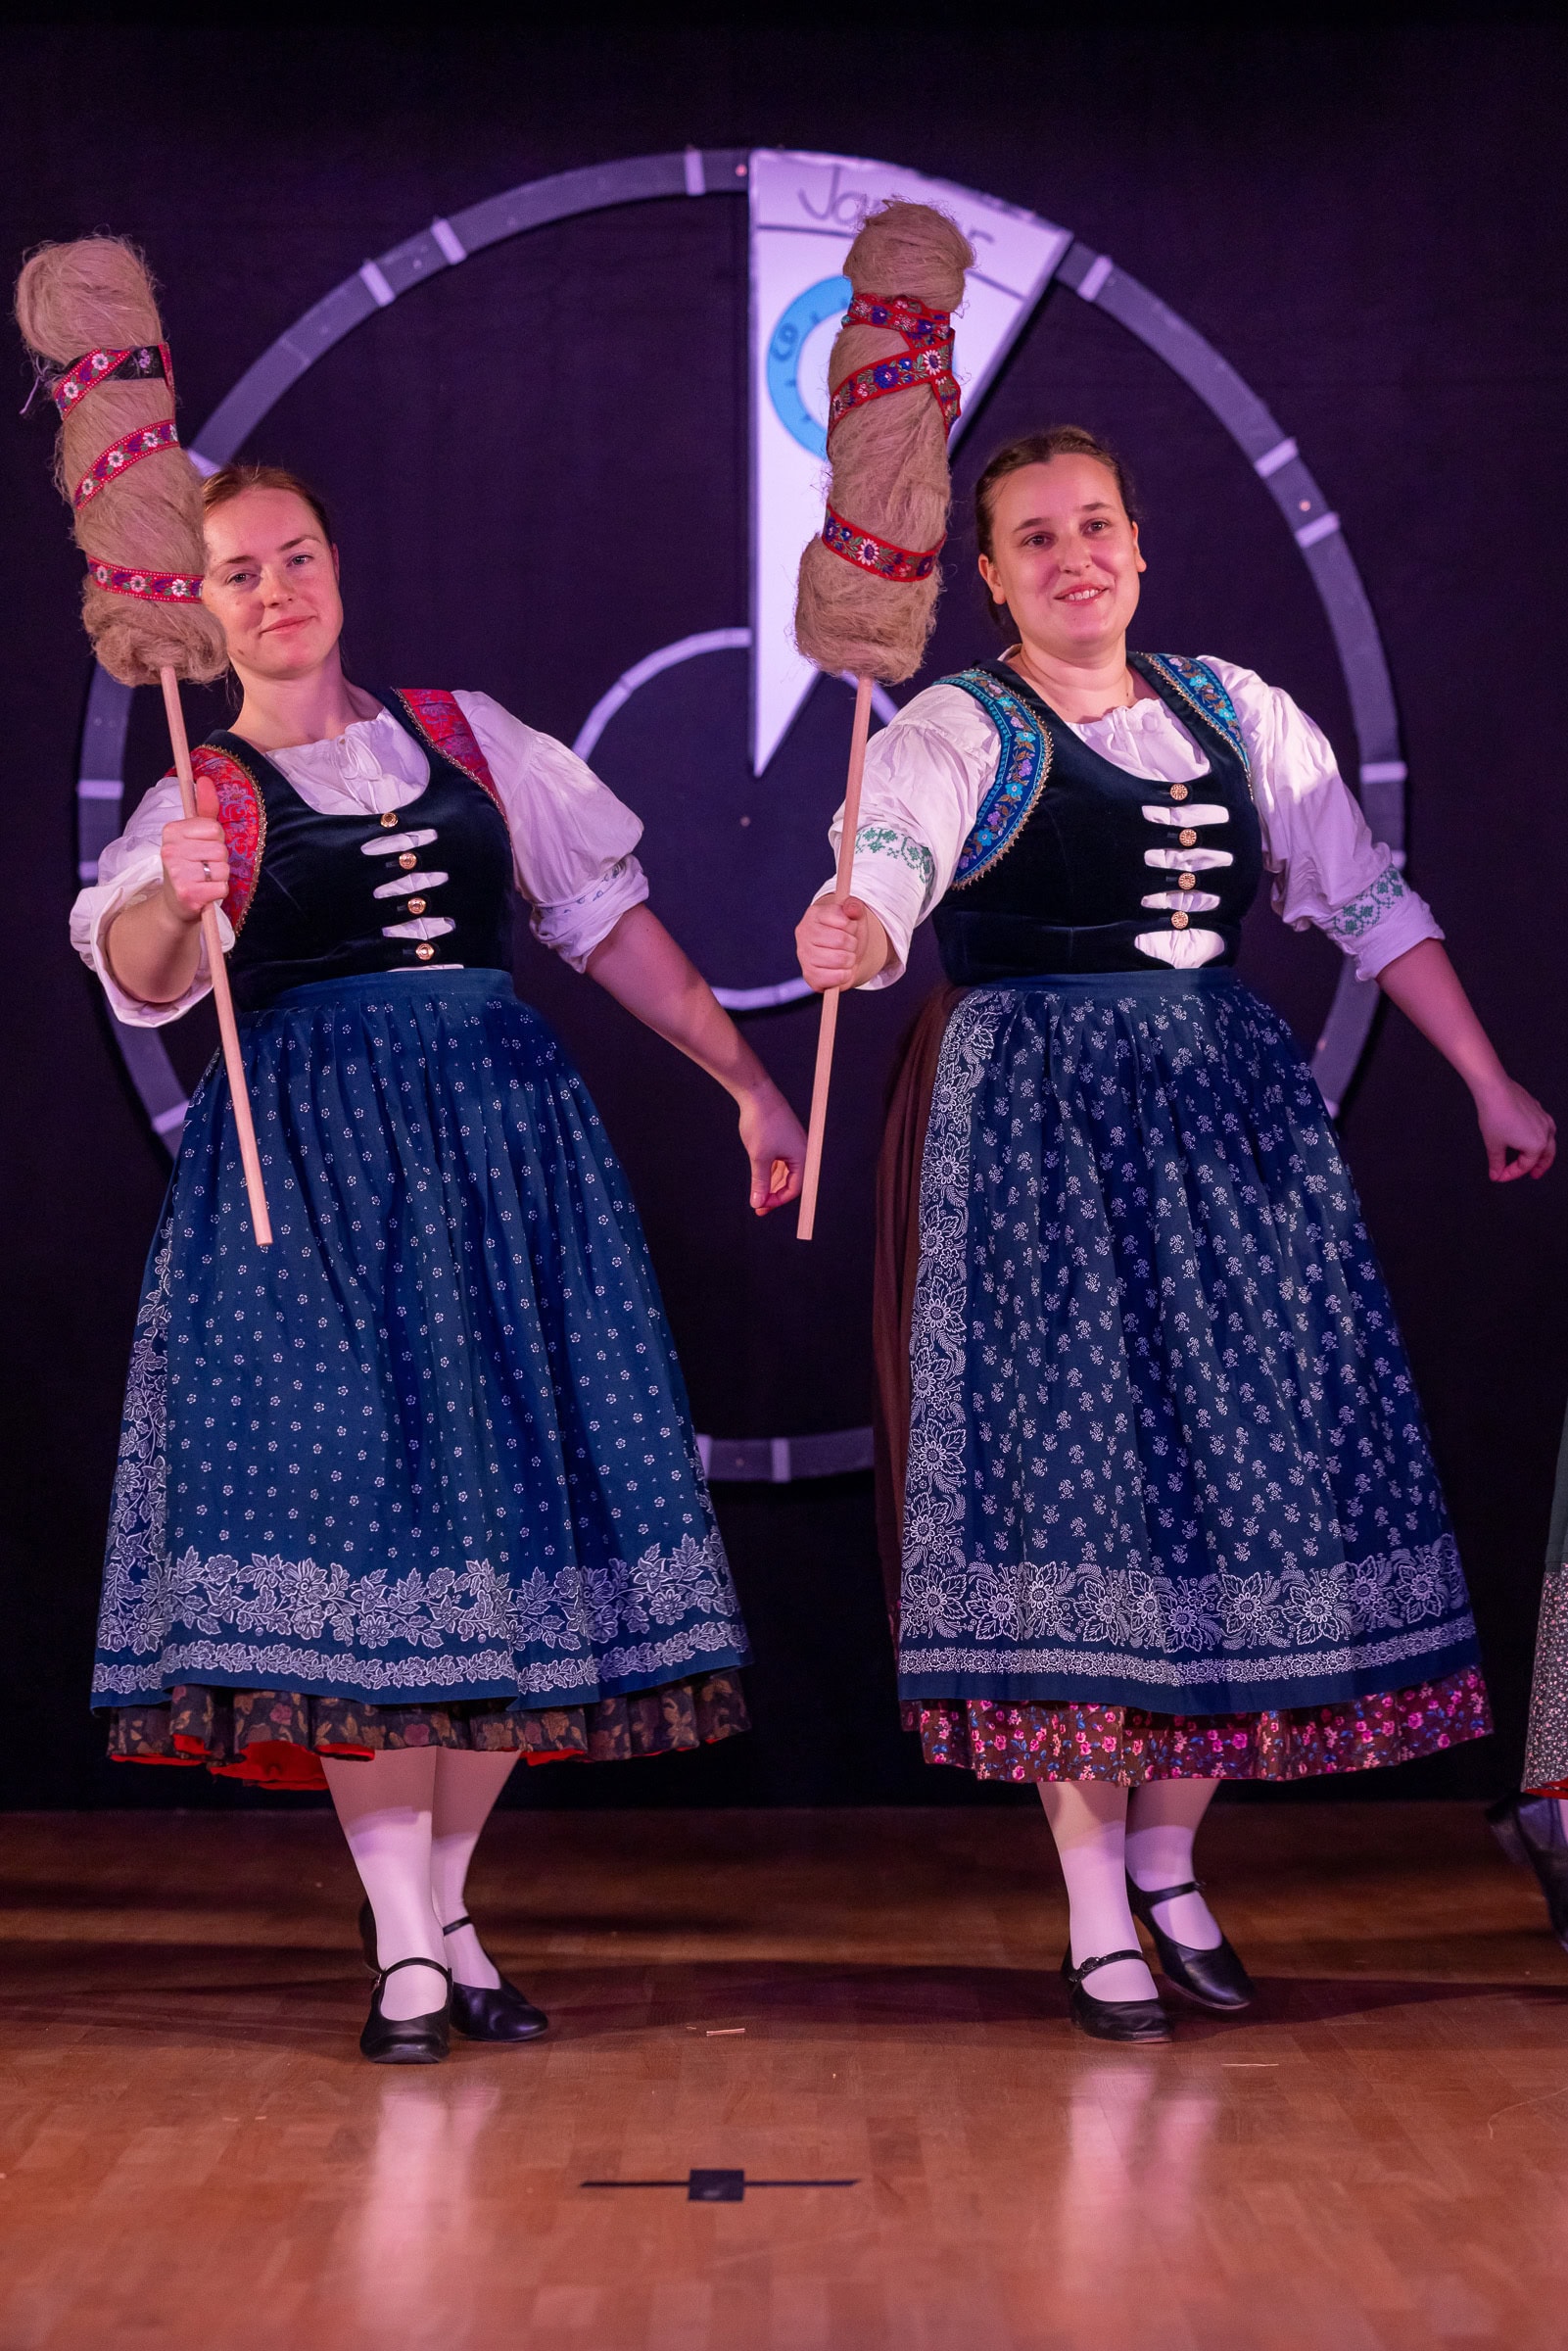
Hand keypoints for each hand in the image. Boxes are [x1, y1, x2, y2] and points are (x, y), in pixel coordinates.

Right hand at [160, 795, 228, 924]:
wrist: (174, 904)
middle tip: (202, 868)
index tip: (201, 849)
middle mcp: (170, 850)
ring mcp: (177, 873)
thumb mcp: (194, 835)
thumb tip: (205, 779)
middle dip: (219, 860)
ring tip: (203, 880)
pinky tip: (205, 893)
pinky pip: (222, 888)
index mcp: (171, 831)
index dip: (215, 841)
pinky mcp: (187, 893)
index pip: (214, 828)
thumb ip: (204, 809)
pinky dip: (218, 893)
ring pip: (222, 869)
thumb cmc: (188, 866)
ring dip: (219, 877)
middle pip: (220, 849)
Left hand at [737, 1081, 805, 1215]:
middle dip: (774, 1194)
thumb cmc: (762, 1123)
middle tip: (758, 1205)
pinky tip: (759, 1178)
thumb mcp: (759, 1157)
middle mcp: (801, 1151)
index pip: (795, 1187)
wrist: (757, 1094)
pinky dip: (770, 1171)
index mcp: (802, 1157)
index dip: (778, 1199)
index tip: (762, 1205)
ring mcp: (792, 1144)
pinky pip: (779, 1161)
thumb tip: (758, 1202)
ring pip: (783, 1172)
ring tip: (757, 1194)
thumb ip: (760, 1182)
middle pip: (791, 1181)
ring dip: (771, 1183)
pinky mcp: (783, 1138)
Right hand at [795, 895, 885, 992]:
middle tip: (848, 944)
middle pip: (841, 940)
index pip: (842, 919)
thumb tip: (851, 909)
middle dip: (852, 944)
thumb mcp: (854, 916)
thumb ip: (855, 907)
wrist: (843, 955)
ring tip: (844, 956)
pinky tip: (840, 970)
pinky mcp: (809, 975)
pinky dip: (845, 975)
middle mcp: (804, 933)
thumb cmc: (847, 933)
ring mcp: (803, 955)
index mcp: (814, 914)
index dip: (851, 925)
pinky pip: (837, 977)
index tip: (848, 927)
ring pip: (840, 959)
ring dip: (850, 960)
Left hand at [1474, 1074, 1555, 1181]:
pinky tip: (1530, 1136)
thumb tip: (1496, 1173)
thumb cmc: (1495, 1115)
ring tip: (1536, 1157)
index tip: (1499, 1176)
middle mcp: (1546, 1133)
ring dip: (1544, 1152)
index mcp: (1537, 1145)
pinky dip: (1540, 1137)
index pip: (1525, 1166)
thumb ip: (1497, 1163)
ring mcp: (1544, 1119)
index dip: (1511, 1174)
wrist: (1495, 1090)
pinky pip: (1544, 1128)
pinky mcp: (1539, 1109)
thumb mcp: (1493, 1145)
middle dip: (1539, 1167)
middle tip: (1534, 1174)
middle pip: (1546, 1156)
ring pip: (1550, 1141)